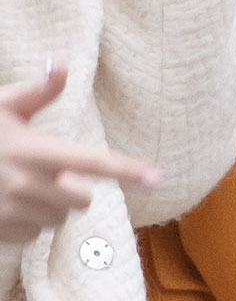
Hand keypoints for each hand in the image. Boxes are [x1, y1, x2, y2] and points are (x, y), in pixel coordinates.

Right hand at [0, 67, 158, 243]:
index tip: (155, 177)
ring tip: (20, 188)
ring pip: (58, 220)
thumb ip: (37, 93)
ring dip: (50, 208)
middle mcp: (27, 184)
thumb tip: (63, 65)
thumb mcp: (2, 106)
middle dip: (73, 190)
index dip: (126, 170)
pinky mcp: (3, 233)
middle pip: (82, 200)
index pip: (92, 162)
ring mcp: (14, 213)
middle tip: (48, 175)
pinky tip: (6, 205)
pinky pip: (34, 235)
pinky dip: (27, 223)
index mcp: (34, 150)